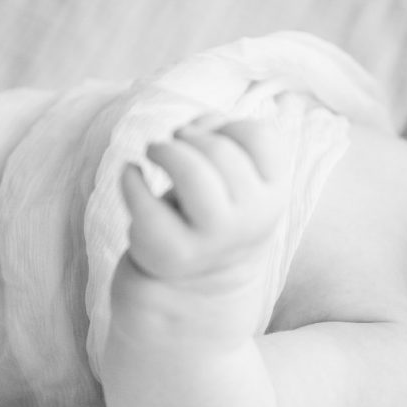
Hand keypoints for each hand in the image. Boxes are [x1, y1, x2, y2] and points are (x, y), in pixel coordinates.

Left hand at [119, 95, 297, 286]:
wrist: (203, 281)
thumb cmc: (219, 211)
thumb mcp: (240, 179)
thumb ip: (227, 139)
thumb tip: (192, 128)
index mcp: (274, 195)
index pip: (260, 137)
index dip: (229, 125)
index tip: (211, 136)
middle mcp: (250, 219)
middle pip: (220, 149)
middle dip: (189, 137)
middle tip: (174, 145)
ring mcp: (212, 239)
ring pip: (191, 170)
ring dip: (165, 150)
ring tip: (155, 151)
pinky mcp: (172, 252)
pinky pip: (146, 200)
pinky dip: (131, 178)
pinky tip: (133, 174)